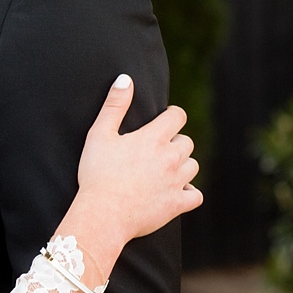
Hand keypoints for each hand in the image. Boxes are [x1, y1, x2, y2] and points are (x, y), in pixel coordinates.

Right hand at [72, 74, 202, 265]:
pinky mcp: (178, 204)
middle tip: (155, 150)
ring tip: (163, 170)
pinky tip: (174, 191)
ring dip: (182, 165)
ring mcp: (177, 182)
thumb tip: (125, 78)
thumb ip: (114, 105)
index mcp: (154, 138)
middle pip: (186, 142)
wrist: (103, 213)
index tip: (164, 120)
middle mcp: (171, 158)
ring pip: (193, 166)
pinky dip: (188, 192)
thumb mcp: (99, 134)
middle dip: (174, 142)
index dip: (172, 115)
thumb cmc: (97, 173)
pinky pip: (196, 195)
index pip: (177, 116)